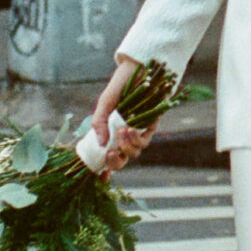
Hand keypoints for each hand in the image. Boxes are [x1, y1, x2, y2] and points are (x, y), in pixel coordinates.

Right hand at [88, 55, 147, 171]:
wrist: (139, 71)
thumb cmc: (119, 87)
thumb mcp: (104, 104)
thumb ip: (99, 123)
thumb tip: (100, 145)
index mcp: (110, 134)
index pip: (107, 157)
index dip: (104, 170)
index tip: (101, 179)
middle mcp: (124, 136)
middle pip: (121, 160)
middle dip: (115, 162)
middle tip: (110, 153)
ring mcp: (138, 133)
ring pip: (134, 153)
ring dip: (126, 147)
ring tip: (121, 131)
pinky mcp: (151, 127)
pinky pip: (145, 141)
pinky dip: (136, 138)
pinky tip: (129, 129)